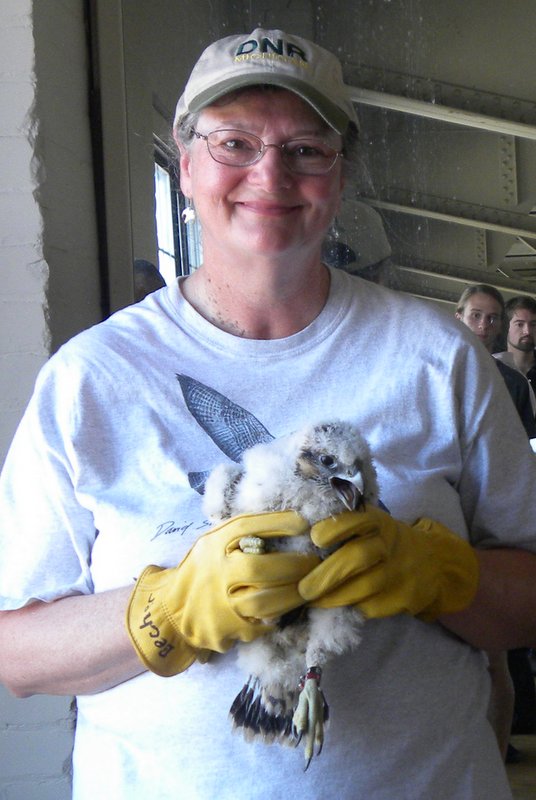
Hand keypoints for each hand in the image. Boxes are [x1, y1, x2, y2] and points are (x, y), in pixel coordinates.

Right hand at [126, 511, 318, 675]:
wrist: (173, 610)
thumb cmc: (206, 568)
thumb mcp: (216, 541)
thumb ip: (246, 531)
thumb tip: (293, 520)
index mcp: (212, 545)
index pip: (245, 527)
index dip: (278, 523)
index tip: (304, 523)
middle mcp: (214, 573)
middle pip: (257, 569)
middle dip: (293, 565)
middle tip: (314, 562)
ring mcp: (219, 606)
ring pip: (263, 603)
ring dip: (293, 595)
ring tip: (309, 587)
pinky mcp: (226, 632)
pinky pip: (262, 625)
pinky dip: (280, 615)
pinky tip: (289, 606)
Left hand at [298, 506, 478, 620]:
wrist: (434, 563)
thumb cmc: (387, 541)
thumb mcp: (373, 524)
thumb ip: (345, 525)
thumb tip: (300, 535)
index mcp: (379, 522)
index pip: (358, 518)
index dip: (335, 527)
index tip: (315, 537)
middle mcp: (390, 545)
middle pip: (357, 557)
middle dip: (326, 574)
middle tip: (302, 588)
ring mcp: (399, 572)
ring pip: (362, 588)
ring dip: (331, 597)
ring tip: (310, 601)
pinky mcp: (404, 598)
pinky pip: (370, 607)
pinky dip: (349, 608)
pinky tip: (334, 607)